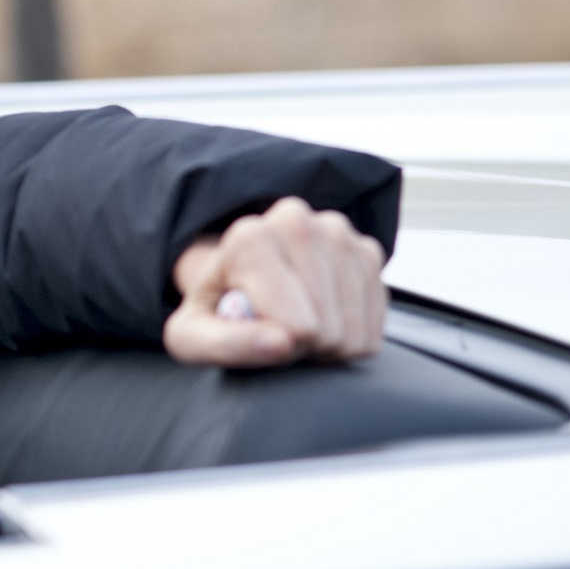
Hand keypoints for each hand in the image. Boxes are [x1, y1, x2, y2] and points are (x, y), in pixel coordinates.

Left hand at [163, 197, 386, 367]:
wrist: (237, 279)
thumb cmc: (214, 309)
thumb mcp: (193, 335)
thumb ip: (225, 344)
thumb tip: (281, 343)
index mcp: (250, 237)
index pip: (297, 325)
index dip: (278, 346)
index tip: (254, 331)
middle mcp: (297, 222)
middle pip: (328, 330)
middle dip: (303, 347)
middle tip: (274, 330)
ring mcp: (338, 233)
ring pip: (355, 332)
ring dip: (327, 345)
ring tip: (295, 324)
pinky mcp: (367, 252)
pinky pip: (376, 327)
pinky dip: (351, 338)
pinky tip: (322, 319)